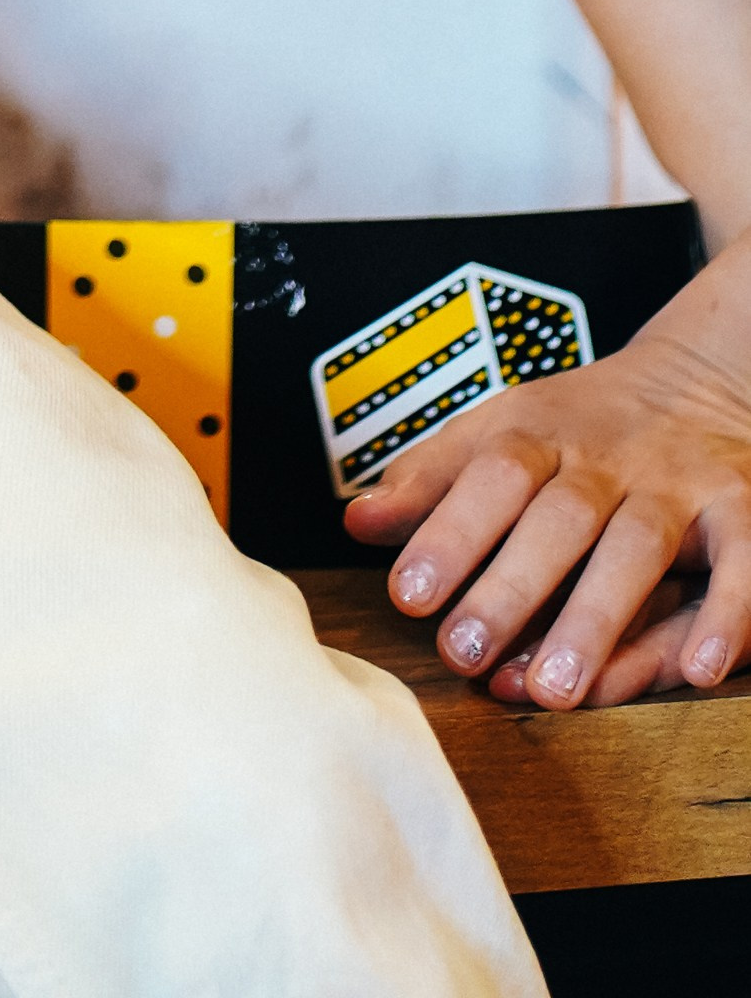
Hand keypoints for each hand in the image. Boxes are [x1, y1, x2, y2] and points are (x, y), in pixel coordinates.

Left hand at [346, 250, 750, 705]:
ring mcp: (676, 484)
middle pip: (558, 517)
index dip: (448, 531)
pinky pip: (742, 563)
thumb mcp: (498, 431)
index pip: (489, 474)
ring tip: (557, 690)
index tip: (408, 593)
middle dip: (511, 588)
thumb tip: (358, 522)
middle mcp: (607, 457)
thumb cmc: (580, 428)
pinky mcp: (739, 512)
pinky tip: (694, 670)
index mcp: (539, 430)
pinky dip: (724, 616)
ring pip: (638, 547)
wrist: (698, 379)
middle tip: (466, 654)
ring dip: (597, 617)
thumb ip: (432, 480)